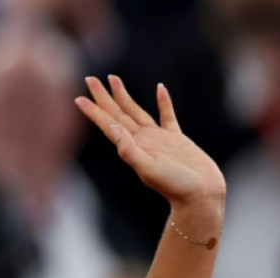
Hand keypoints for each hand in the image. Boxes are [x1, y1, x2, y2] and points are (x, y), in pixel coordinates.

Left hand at [75, 75, 224, 225]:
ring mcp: (159, 139)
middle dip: (104, 97)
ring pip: (136, 112)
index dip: (94, 111)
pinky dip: (164, 102)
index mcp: (132, 147)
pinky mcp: (177, 140)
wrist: (200, 197)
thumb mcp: (148, 169)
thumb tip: (113, 128)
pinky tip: (160, 89)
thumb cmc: (175, 186)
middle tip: (90, 79)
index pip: (108, 124)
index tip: (78, 97)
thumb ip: (129, 150)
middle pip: (118, 114)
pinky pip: (167, 116)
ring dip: (124, 96)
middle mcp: (142, 141)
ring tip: (114, 79)